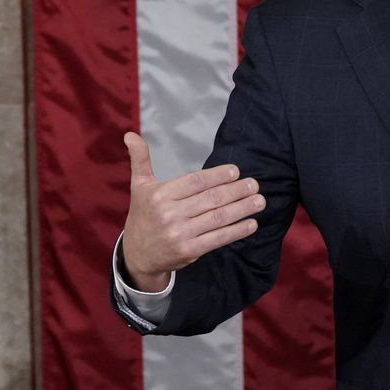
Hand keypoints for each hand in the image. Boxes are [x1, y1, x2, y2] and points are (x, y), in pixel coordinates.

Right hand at [120, 132, 263, 291]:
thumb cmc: (143, 215)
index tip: (236, 171)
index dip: (218, 175)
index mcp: (160, 195)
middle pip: (210, 199)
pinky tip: (252, 224)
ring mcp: (179, 234)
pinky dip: (237, 231)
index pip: (195, 182)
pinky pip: (217, 239)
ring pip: (218, 218)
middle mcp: (169, 214)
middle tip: (255, 184)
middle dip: (236, 191)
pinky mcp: (188, 251)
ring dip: (242, 209)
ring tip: (259, 201)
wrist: (137, 254)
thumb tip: (130, 135)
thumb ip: (140, 160)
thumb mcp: (139, 186)